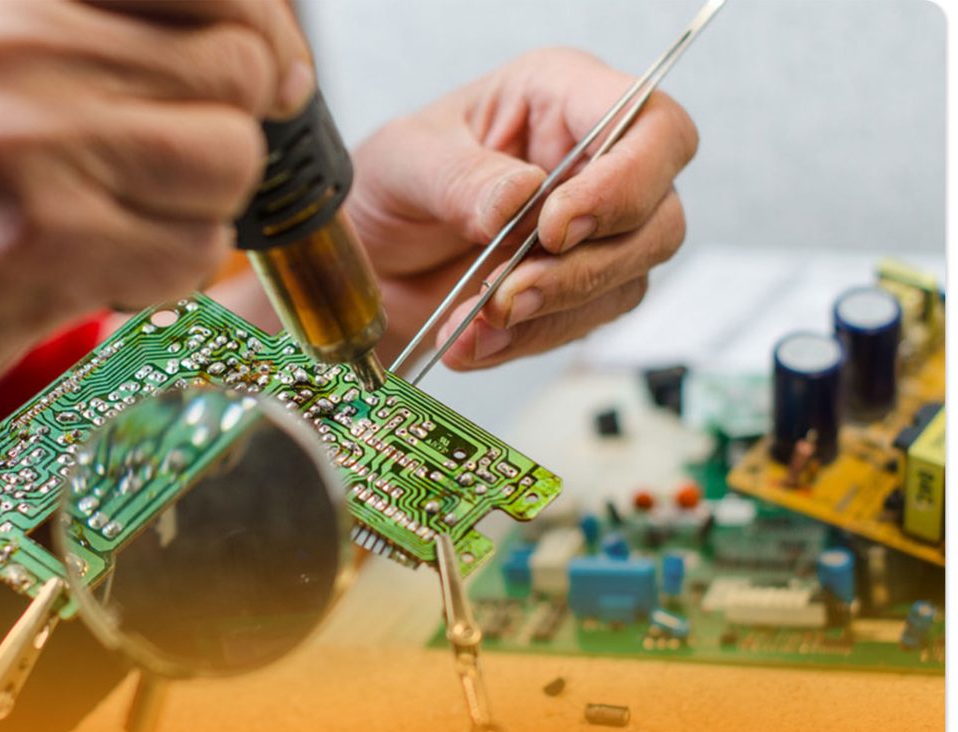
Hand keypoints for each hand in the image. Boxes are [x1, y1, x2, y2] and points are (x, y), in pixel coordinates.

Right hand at [0, 0, 312, 548]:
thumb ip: (103, 34)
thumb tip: (263, 45)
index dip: (262, 31)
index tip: (270, 75)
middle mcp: (5, 38)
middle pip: (237, 71)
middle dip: (222, 137)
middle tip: (154, 175)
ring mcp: (24, 136)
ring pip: (230, 160)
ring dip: (195, 209)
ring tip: (113, 223)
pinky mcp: (44, 238)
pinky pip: (196, 248)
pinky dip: (164, 275)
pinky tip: (91, 272)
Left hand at [348, 48, 697, 369]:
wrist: (365, 261)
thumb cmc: (387, 187)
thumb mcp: (403, 163)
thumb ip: (460, 179)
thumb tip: (518, 199)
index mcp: (561, 97)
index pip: (651, 126)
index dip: (625, 181)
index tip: (554, 227)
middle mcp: (591, 162)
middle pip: (658, 216)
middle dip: (585, 266)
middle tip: (508, 292)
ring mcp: (592, 232)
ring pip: (629, 279)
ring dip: (550, 312)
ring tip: (473, 323)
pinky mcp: (575, 290)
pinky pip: (581, 325)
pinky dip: (524, 340)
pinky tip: (471, 340)